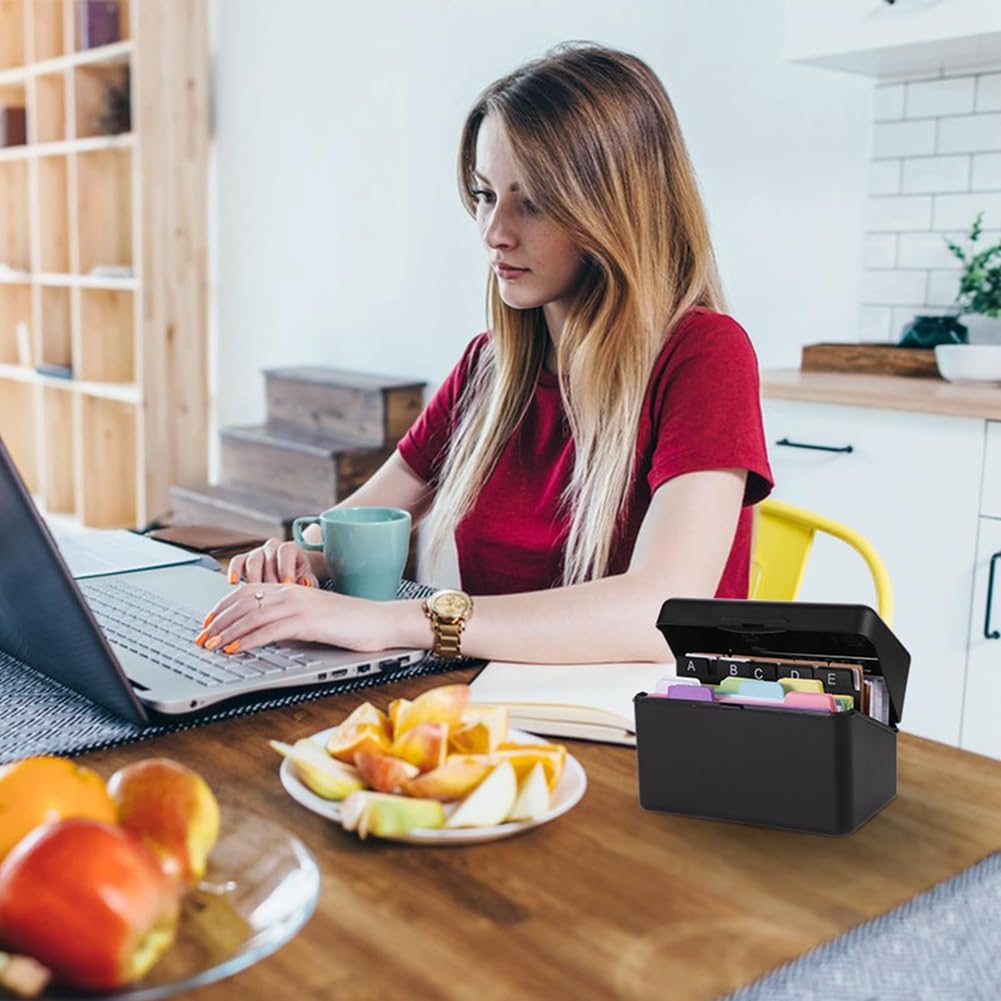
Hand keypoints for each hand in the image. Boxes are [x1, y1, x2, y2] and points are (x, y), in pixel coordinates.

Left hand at [197, 582, 405, 654]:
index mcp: (291, 589)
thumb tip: (266, 633)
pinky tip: (234, 650)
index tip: (207, 622)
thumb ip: (290, 620)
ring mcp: (299, 605)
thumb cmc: (352, 622)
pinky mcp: (307, 621)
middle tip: (200, 638)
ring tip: (209, 646)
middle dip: (217, 622)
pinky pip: (269, 630)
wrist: (380, 620)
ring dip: (226, 633)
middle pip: (243, 603)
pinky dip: (247, 640)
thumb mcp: (314, 617)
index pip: (247, 592)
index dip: (222, 607)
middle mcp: (291, 592)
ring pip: (251, 616)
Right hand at [227, 539, 318, 586]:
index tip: (287, 583)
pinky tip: (234, 582)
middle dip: (270, 578)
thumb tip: (305, 583)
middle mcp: (272, 547)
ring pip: (252, 560)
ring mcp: (257, 552)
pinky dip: (234, 570)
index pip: (286, 551)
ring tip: (257, 594)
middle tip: (273, 596)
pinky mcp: (244, 560)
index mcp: (290, 548)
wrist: (290, 575)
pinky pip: (237, 561)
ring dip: (254, 578)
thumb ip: (308, 581)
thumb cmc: (299, 578)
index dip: (286, 567)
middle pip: (268, 558)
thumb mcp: (308, 579)